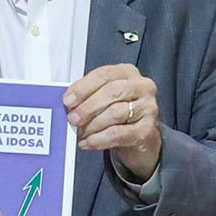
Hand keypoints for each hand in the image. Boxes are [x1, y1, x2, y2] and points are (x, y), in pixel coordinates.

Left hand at [65, 62, 163, 183]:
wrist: (140, 137)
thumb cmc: (119, 114)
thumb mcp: (103, 99)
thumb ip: (88, 96)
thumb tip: (69, 103)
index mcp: (127, 73)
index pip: (104, 75)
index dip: (83, 87)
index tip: (68, 100)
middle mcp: (142, 87)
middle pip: (112, 92)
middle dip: (88, 107)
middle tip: (72, 118)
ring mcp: (148, 107)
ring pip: (116, 113)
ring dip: (93, 125)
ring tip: (81, 133)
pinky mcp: (147, 129)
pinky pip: (119, 134)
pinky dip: (100, 139)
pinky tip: (89, 142)